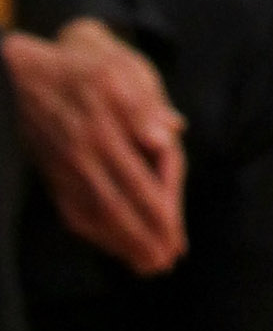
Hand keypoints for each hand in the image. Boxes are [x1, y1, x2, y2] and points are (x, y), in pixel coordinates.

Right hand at [2, 18, 186, 275]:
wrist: (35, 71)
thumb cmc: (96, 66)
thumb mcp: (126, 69)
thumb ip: (147, 103)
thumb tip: (171, 133)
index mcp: (110, 122)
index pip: (144, 174)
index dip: (162, 205)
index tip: (178, 231)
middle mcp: (86, 150)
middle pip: (121, 202)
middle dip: (146, 235)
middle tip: (167, 261)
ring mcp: (67, 167)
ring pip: (96, 213)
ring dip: (122, 243)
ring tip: (146, 265)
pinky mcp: (54, 176)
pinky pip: (74, 212)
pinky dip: (94, 234)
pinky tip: (112, 247)